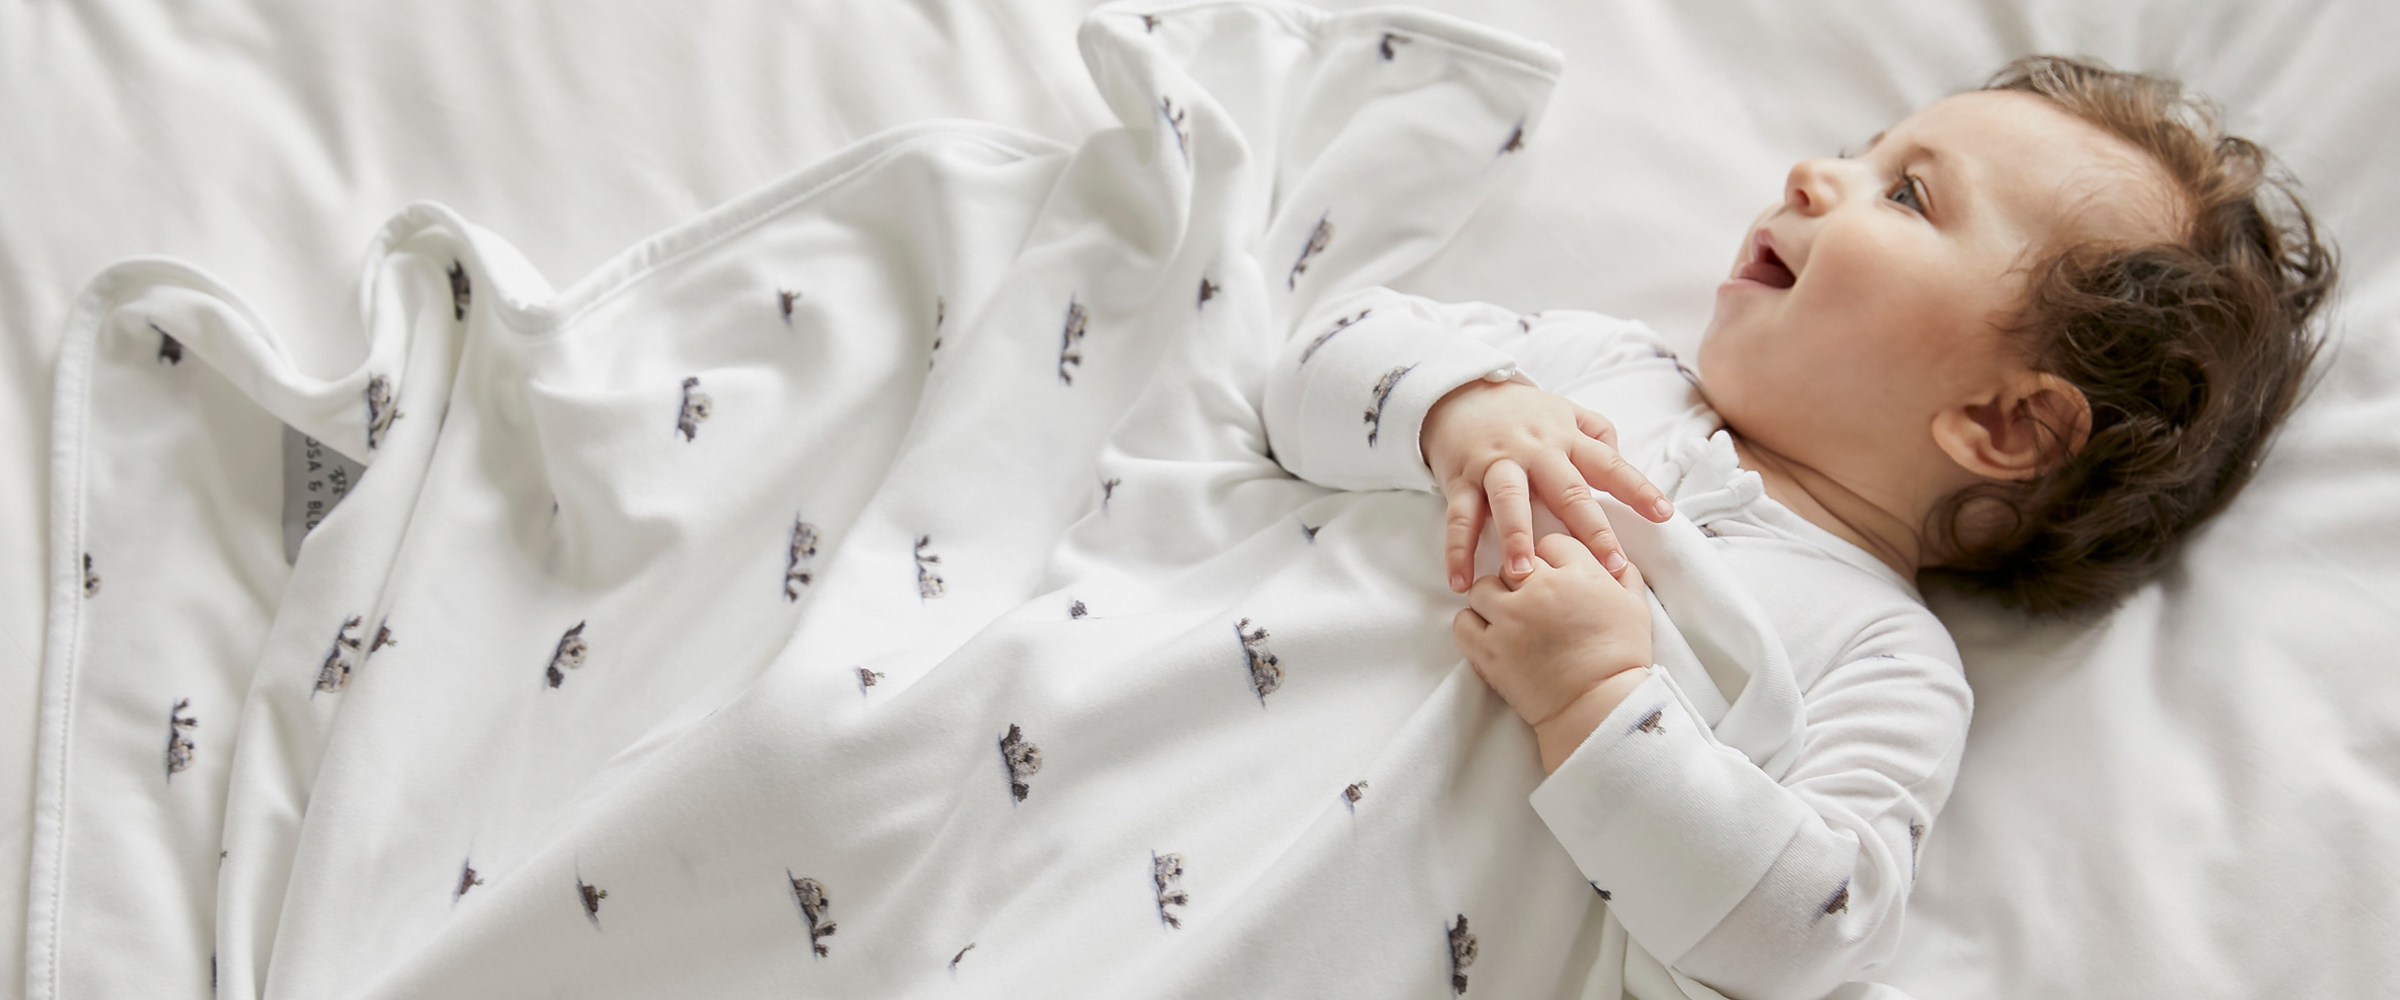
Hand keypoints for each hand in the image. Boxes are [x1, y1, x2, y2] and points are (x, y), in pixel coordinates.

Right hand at [1422, 379, 1670, 591]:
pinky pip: (1460, 518)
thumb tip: (1621, 458)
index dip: (1637, 488)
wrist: (1457, 392)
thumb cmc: (1519, 412)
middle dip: (1590, 529)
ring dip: (1516, 537)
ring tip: (1525, 573)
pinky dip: (1457, 551)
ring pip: (1508, 501)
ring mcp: (1496, 465)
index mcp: (1564, 438)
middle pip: (1566, 490)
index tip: (1663, 514)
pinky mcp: (1460, 479)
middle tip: (1610, 565)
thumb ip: (1596, 432)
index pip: (1608, 464)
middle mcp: (1534, 451)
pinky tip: (1461, 582)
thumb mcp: (1563, 411)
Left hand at [1453, 534, 1652, 771]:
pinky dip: (1472, 626)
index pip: (1551, 544)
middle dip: (1521, 579)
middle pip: (1513, 563)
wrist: (1599, 705)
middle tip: (1531, 603)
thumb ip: (1625, 575)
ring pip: (1482, 588)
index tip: (1555, 580)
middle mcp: (1539, 588)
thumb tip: (1615, 560)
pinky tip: (1488, 636)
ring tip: (1506, 619)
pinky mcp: (1489, 649)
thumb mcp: (1636, 607)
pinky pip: (1463, 622)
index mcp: (1577, 573)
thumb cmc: (1622, 658)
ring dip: (1492, 600)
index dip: (1552, 560)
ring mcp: (1510, 618)